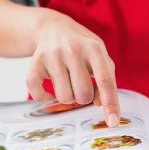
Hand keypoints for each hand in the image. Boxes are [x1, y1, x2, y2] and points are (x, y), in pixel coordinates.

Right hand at [27, 12, 120, 126]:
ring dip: (68, 96)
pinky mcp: (35, 62)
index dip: (110, 103)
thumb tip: (99, 104)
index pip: (105, 80)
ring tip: (67, 82)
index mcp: (94, 48)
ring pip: (64, 97)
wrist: (53, 28)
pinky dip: (45, 98)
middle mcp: (72, 50)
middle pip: (83, 94)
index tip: (113, 122)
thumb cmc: (82, 48)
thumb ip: (106, 80)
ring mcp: (52, 56)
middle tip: (80, 84)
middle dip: (84, 97)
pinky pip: (38, 94)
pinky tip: (50, 89)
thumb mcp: (100, 57)